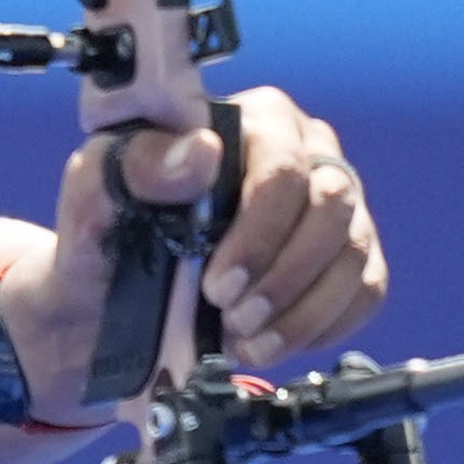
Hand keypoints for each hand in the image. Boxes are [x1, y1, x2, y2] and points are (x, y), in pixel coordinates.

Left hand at [7, 84, 387, 404]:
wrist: (109, 302)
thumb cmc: (108, 236)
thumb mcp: (97, 195)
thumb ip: (137, 165)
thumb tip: (199, 152)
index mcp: (253, 120)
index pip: (283, 165)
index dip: (259, 232)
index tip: (218, 285)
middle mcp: (307, 153)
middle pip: (332, 208)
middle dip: (282, 277)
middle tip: (233, 320)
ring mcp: (336, 206)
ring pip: (352, 254)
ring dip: (301, 313)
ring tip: (248, 342)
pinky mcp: (351, 256)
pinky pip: (366, 290)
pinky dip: (323, 325)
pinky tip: (274, 341)